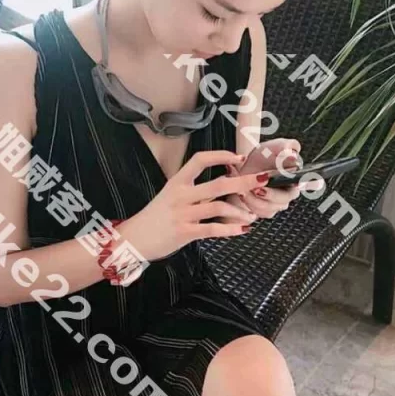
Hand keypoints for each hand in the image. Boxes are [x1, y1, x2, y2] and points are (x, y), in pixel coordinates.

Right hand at [118, 150, 271, 261]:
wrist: (133, 239)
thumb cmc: (155, 219)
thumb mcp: (172, 198)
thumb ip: (196, 193)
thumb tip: (223, 187)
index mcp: (177, 182)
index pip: (200, 160)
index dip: (221, 156)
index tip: (238, 157)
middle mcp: (181, 195)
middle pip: (218, 184)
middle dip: (244, 181)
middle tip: (261, 180)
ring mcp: (183, 214)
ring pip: (219, 207)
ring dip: (240, 211)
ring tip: (252, 214)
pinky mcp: (184, 232)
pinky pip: (213, 229)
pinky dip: (231, 229)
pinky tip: (242, 229)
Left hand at [224, 138, 323, 220]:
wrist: (249, 165)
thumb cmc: (264, 156)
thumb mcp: (275, 146)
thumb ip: (285, 148)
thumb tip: (293, 156)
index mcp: (296, 179)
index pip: (305, 184)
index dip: (303, 186)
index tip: (291, 184)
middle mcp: (288, 194)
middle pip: (283, 200)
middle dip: (270, 195)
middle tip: (258, 188)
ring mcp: (277, 204)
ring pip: (269, 208)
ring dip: (256, 200)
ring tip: (246, 190)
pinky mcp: (265, 210)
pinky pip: (258, 212)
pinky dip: (249, 204)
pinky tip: (244, 194)